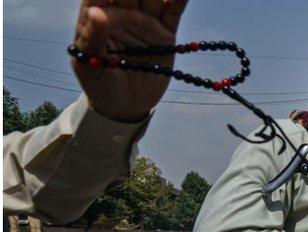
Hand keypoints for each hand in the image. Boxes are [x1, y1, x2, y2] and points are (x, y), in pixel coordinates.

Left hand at [72, 0, 188, 122]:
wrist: (126, 106)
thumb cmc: (99, 84)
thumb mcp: (88, 65)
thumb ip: (91, 37)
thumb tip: (96, 12)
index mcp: (95, 16)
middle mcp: (121, 13)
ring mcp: (144, 22)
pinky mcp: (164, 34)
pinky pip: (172, 13)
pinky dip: (178, 1)